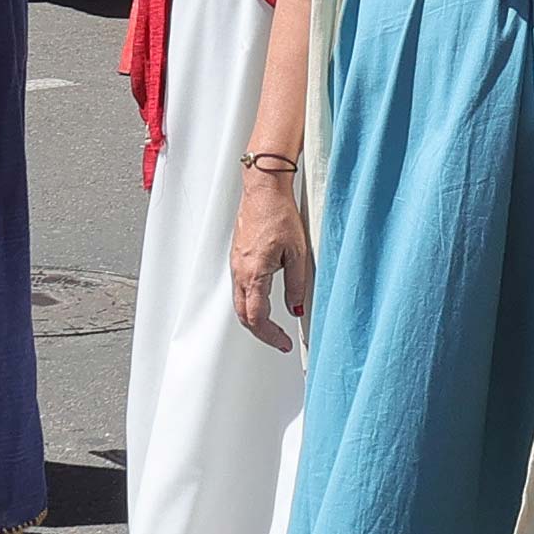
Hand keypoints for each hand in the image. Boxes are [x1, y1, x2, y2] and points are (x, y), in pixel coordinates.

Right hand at [229, 172, 312, 353]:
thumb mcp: (298, 253)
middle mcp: (240, 272)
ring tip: (273, 325)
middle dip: (261, 332)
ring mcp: (236, 264)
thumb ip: (297, 284)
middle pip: (244, 315)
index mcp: (254, 274)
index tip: (284, 343)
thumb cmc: (279, 214)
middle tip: (279, 339)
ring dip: (254, 318)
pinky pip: (239, 287)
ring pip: (239, 302)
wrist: (263, 190)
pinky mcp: (237, 257)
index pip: (258, 318)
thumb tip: (297, 308)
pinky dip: (250, 301)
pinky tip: (263, 299)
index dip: (271, 336)